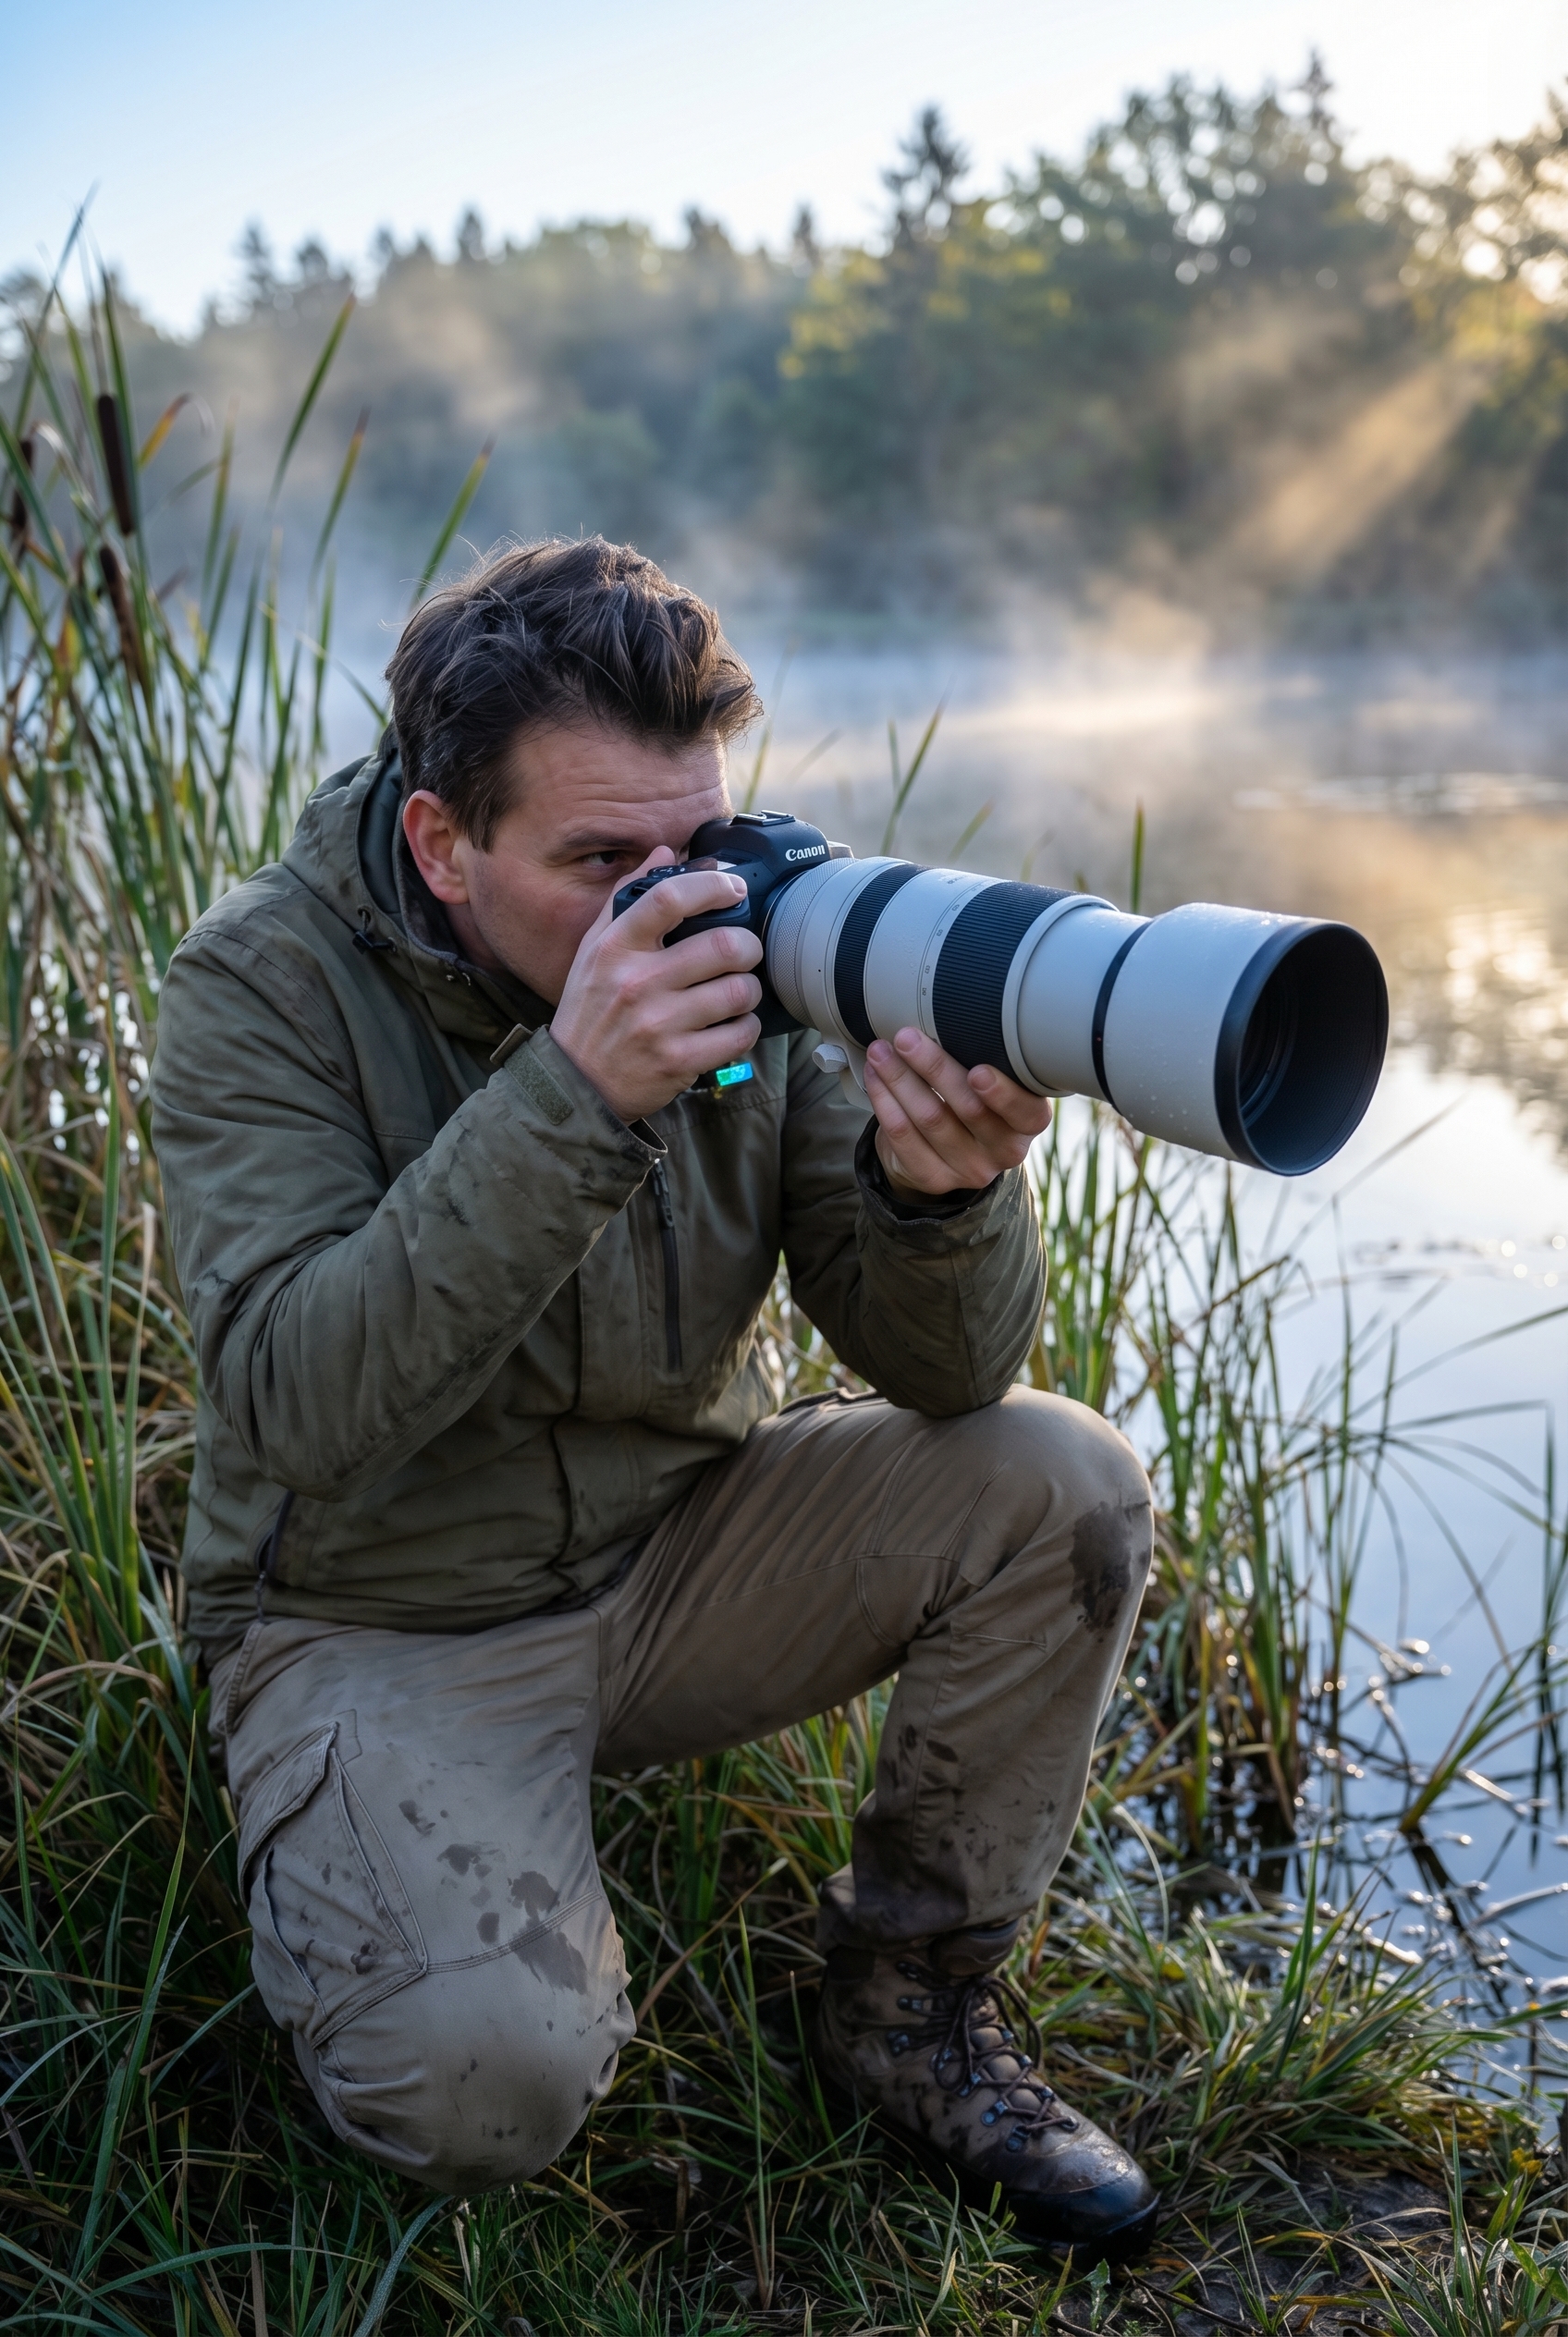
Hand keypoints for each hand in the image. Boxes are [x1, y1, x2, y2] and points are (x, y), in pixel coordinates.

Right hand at [550, 853, 762, 1121]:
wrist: (576, 1084)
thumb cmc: (590, 1011)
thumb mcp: (594, 950)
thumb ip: (627, 898)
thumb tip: (664, 852)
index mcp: (615, 948)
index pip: (669, 898)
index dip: (712, 885)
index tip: (734, 888)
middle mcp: (636, 982)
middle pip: (722, 944)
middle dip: (748, 944)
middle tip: (746, 950)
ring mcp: (658, 1024)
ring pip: (738, 991)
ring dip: (750, 989)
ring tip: (739, 991)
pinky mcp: (678, 1061)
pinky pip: (738, 1035)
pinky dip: (746, 1027)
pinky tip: (734, 1024)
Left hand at [865, 1027, 1051, 1196]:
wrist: (947, 1152)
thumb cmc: (974, 1101)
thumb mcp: (993, 1083)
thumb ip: (986, 1059)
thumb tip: (953, 1014)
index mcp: (1027, 1123)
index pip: (1025, 1112)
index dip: (1002, 1094)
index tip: (977, 1071)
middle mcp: (1004, 1151)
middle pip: (969, 1109)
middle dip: (934, 1068)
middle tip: (906, 1038)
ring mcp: (969, 1170)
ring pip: (930, 1119)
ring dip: (900, 1079)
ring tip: (880, 1051)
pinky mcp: (934, 1178)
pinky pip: (903, 1137)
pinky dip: (885, 1101)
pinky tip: (875, 1077)